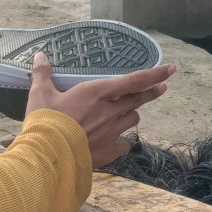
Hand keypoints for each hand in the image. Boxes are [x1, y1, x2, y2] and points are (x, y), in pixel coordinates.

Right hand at [26, 52, 175, 167]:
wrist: (47, 156)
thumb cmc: (45, 122)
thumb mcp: (40, 94)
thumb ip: (43, 73)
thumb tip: (40, 54)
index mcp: (97, 93)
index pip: (134, 81)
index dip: (155, 74)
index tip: (171, 69)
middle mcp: (110, 110)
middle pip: (138, 100)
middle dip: (152, 93)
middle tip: (162, 88)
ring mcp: (112, 132)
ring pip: (132, 120)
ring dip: (130, 116)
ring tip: (124, 115)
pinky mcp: (110, 150)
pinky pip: (124, 145)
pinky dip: (122, 143)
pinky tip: (116, 144)